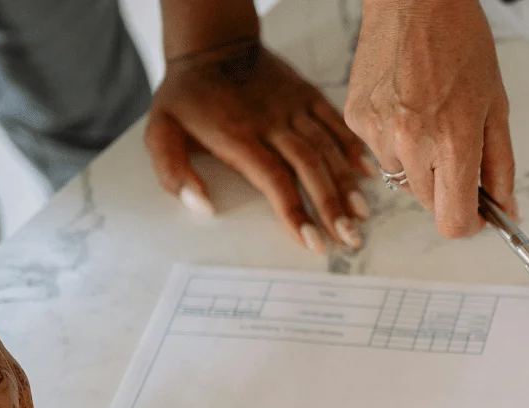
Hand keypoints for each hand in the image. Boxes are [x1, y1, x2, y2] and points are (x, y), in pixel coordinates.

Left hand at [145, 38, 371, 253]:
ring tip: (361, 216)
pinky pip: (335, 121)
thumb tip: (203, 207)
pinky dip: (353, 147)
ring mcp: (293, 107)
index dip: (295, 212)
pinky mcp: (306, 94)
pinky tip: (368, 173)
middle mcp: (271, 121)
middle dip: (332, 207)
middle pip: (310, 168)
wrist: (211, 44)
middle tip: (349, 239)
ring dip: (347, 184)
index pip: (274, 180)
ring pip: (327, 147)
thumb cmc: (186, 96)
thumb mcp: (160, 131)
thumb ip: (174, 172)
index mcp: (238, 135)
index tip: (312, 242)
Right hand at [345, 0, 514, 237]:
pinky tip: (405, 104)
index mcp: (452, 141)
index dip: (470, 223)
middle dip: (446, 185)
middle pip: (429, 204)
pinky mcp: (357, 120)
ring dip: (417, 162)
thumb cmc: (459, 40)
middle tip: (455, 145)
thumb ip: (500, 165)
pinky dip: (395, 139)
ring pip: (402, 179)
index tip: (477, 213)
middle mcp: (411, 143)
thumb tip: (505, 208)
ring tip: (427, 114)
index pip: (454, 221)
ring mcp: (378, 133)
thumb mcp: (495, 105)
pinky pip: (379, 152)